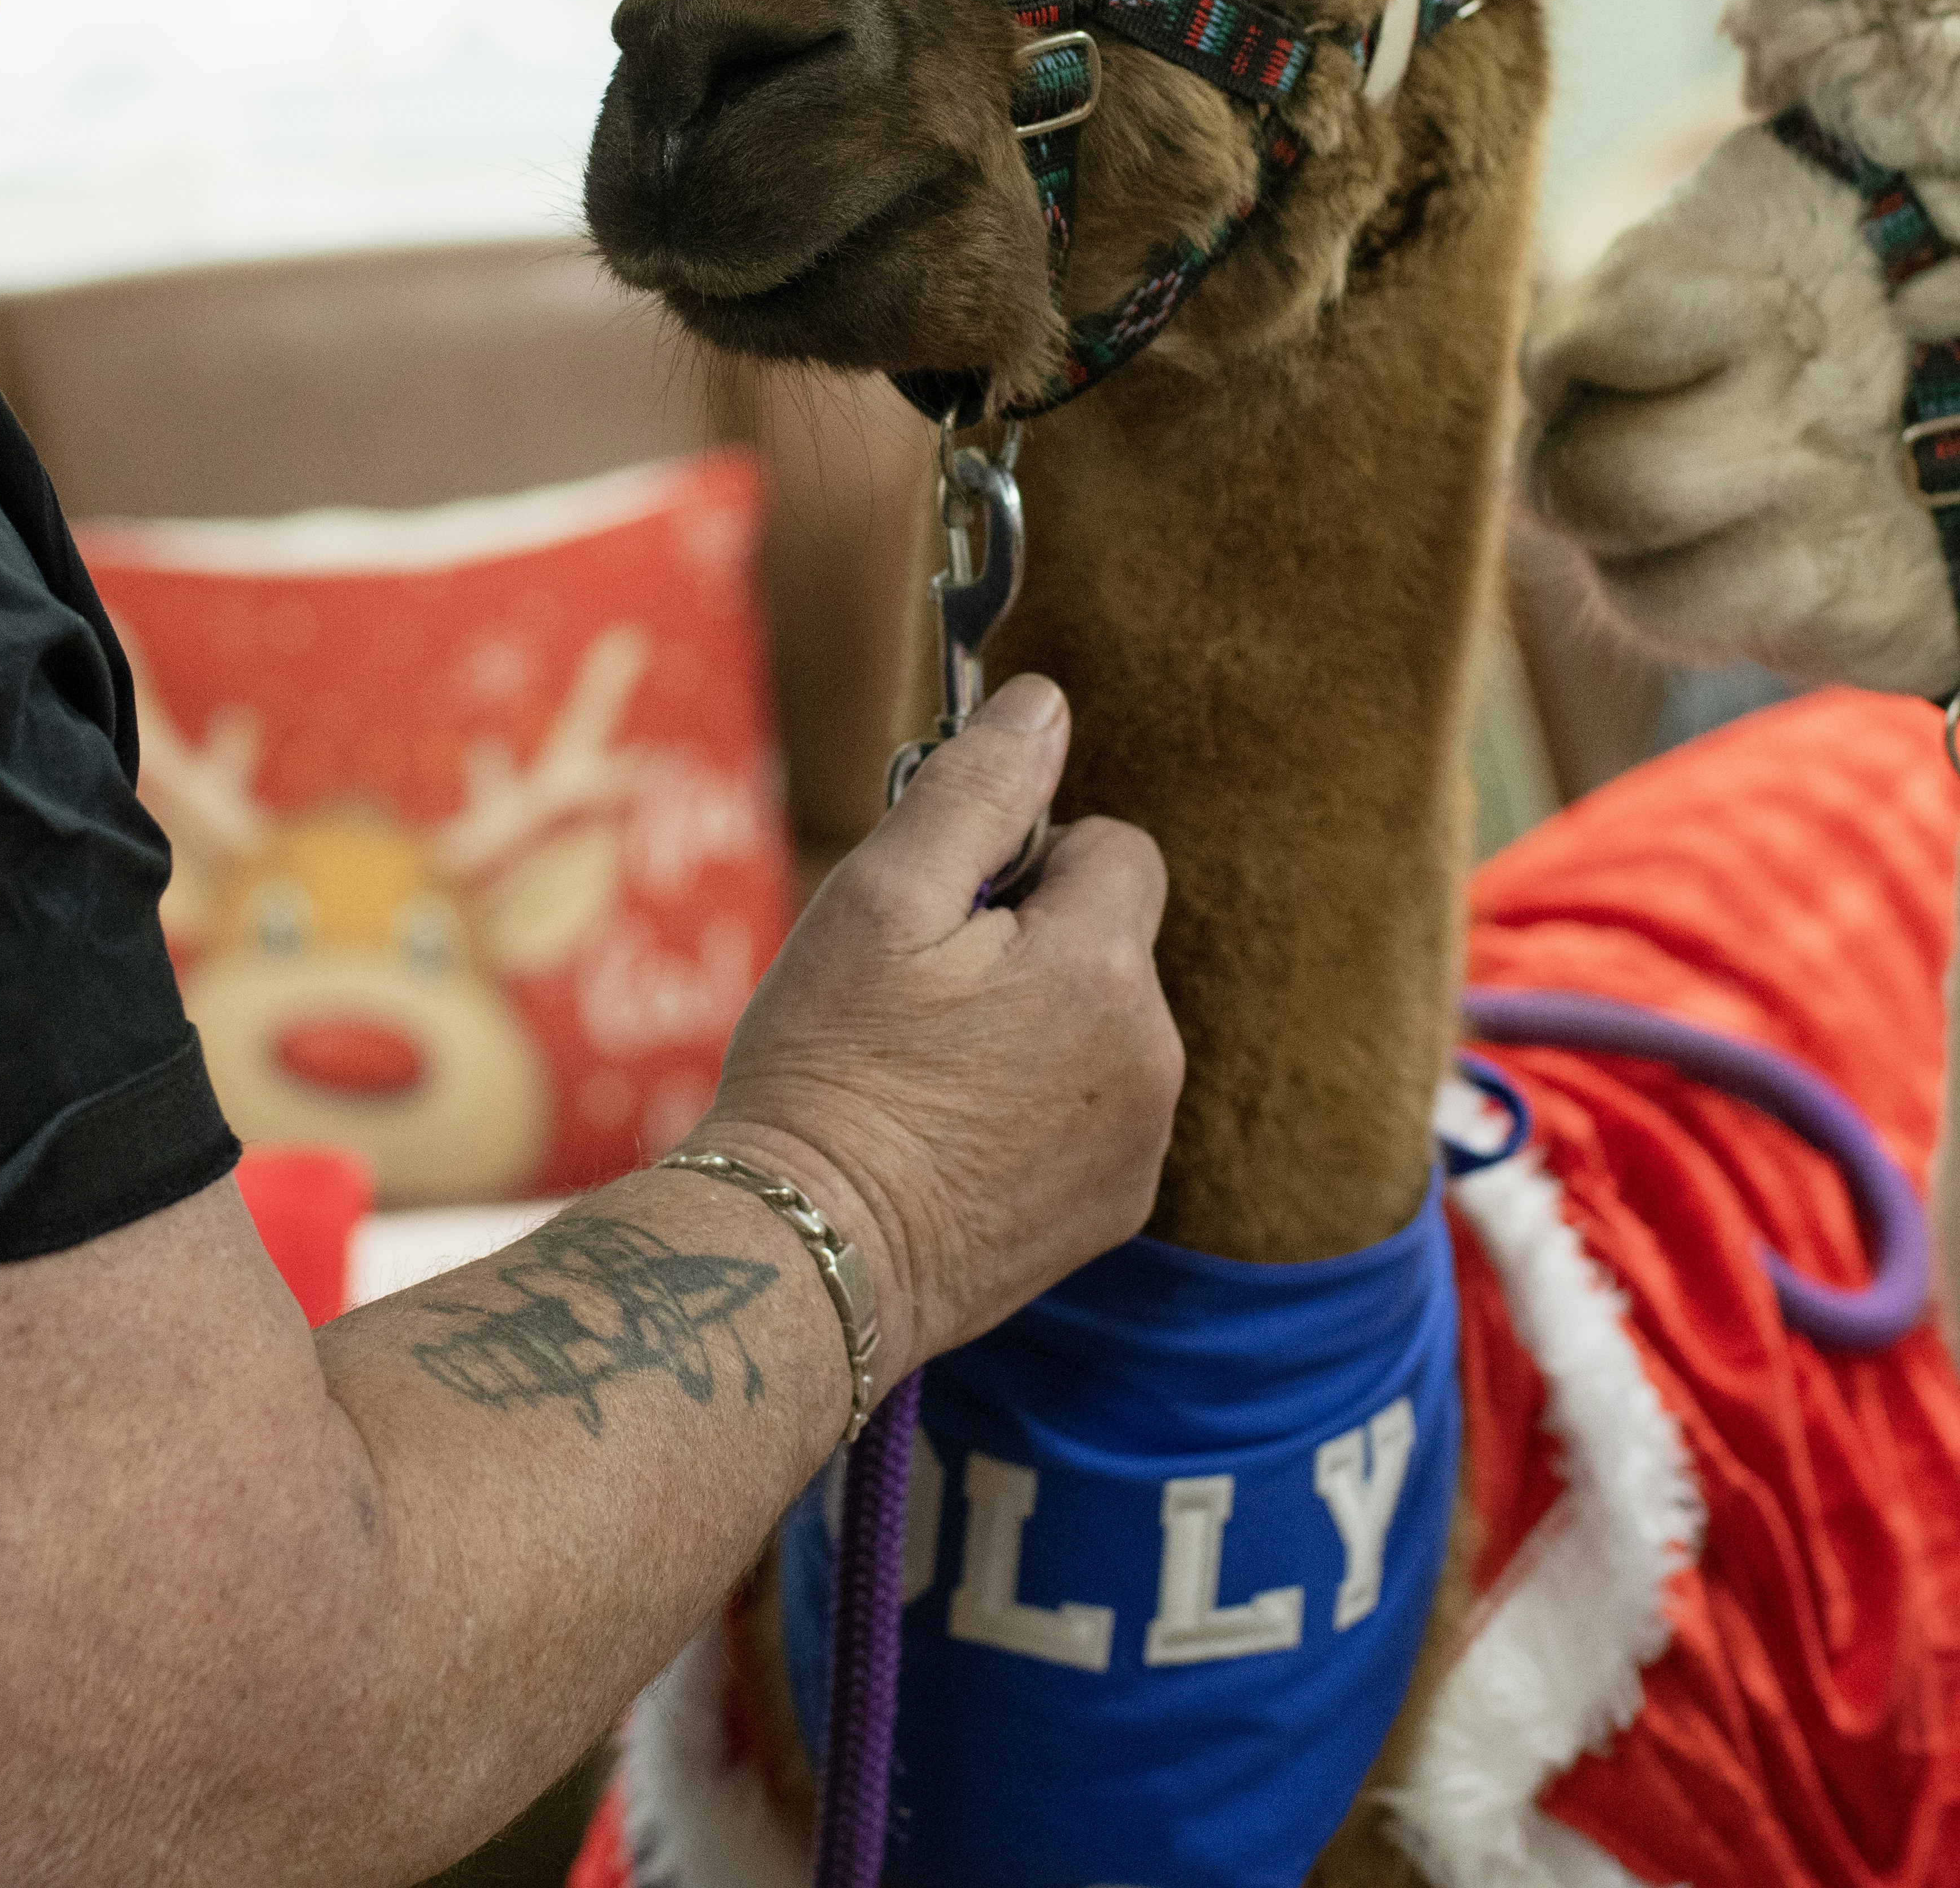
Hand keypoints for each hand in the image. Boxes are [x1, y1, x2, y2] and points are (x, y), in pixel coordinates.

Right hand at [682, 675, 1176, 1385]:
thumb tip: (1045, 706)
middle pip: (1110, 942)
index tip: (948, 918)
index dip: (1028, 864)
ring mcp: (1139, 1144)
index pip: (1115, 849)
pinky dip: (1040, 1111)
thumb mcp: (880, 900)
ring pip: (1102, 1027)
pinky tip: (955, 1142)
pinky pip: (1096, 1112)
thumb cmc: (828, 1066)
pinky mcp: (1114, 1209)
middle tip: (923, 1001)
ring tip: (931, 1076)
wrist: (808, 1253)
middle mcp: (1151, 1056)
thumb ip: (975, 792)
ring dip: (1037, 1027)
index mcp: (1102, 966)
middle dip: (1032, 946)